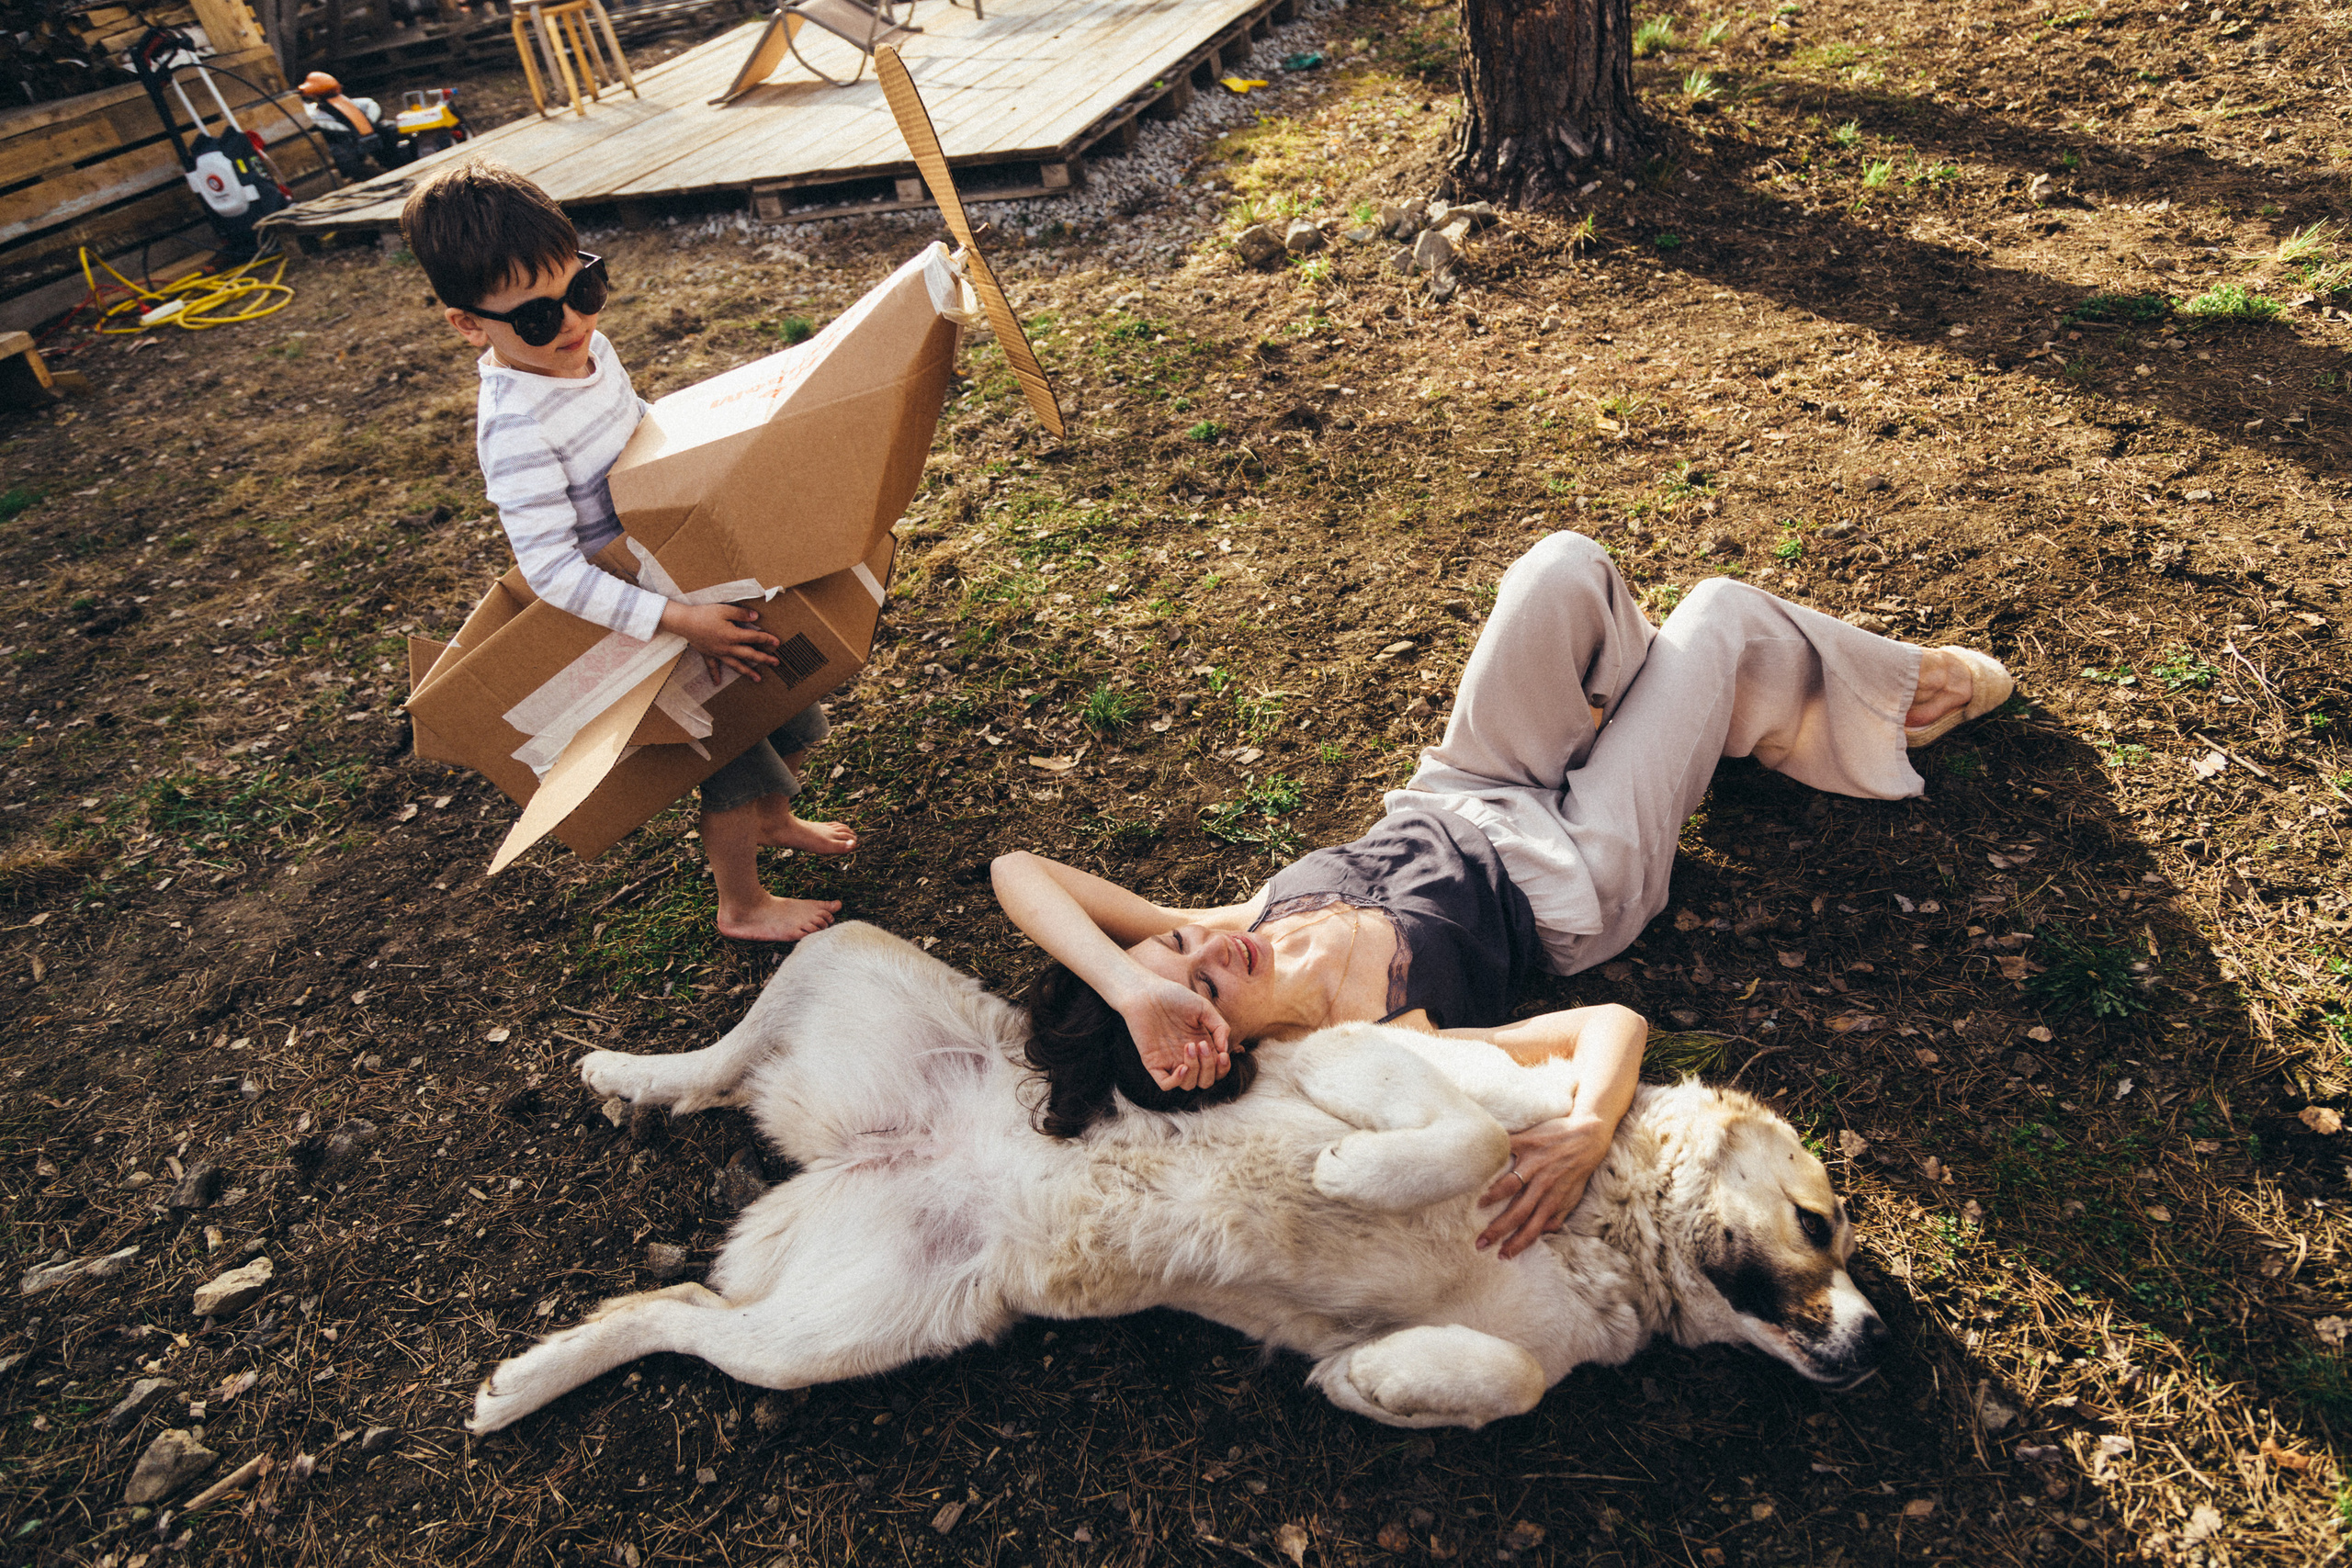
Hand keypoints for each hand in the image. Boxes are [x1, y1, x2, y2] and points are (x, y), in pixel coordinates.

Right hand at [661, 601, 779, 682]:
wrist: (684, 622)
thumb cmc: (704, 614)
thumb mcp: (724, 609)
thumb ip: (741, 613)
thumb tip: (756, 616)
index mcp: (733, 635)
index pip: (754, 637)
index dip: (767, 639)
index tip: (777, 642)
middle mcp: (727, 647)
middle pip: (749, 655)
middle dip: (764, 659)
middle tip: (776, 663)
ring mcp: (718, 653)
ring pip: (736, 665)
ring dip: (747, 672)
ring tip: (758, 679)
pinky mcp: (708, 654)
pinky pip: (712, 667)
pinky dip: (715, 674)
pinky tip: (717, 683)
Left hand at [1119, 974, 1232, 1092]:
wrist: (1146, 992)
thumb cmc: (1173, 996)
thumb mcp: (1204, 1008)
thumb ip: (1219, 1027)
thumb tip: (1225, 1050)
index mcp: (1200, 1046)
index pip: (1217, 1070)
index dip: (1223, 1068)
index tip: (1222, 1054)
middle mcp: (1186, 1057)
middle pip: (1205, 1081)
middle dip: (1209, 1068)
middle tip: (1201, 1045)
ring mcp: (1170, 1061)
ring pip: (1188, 1085)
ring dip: (1195, 1071)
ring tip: (1189, 1046)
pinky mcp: (1153, 1062)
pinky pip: (1166, 1084)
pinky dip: (1177, 1080)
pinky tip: (1182, 1066)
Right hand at [1478, 1113, 1611, 1259]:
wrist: (1589, 1135)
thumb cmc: (1579, 1168)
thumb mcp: (1573, 1197)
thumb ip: (1557, 1216)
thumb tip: (1544, 1233)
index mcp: (1551, 1200)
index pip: (1532, 1229)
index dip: (1517, 1244)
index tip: (1501, 1255)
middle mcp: (1542, 1184)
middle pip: (1517, 1212)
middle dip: (1498, 1230)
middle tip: (1480, 1242)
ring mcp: (1534, 1162)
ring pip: (1511, 1184)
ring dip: (1494, 1196)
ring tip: (1480, 1205)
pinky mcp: (1527, 1142)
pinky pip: (1507, 1150)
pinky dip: (1493, 1156)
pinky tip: (1478, 1164)